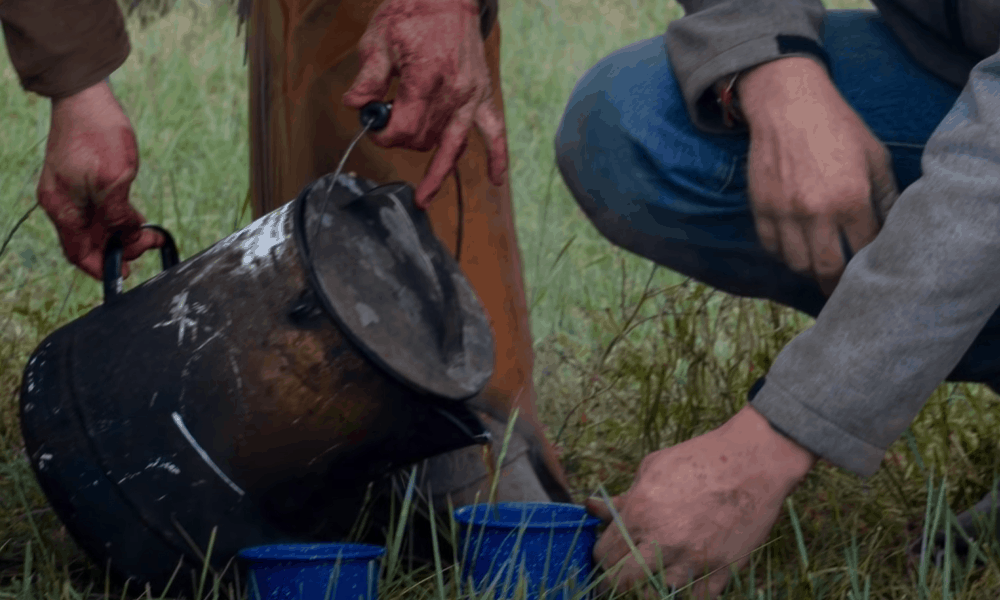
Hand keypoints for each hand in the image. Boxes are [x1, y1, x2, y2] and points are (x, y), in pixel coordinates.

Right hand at [37, 80, 161, 279]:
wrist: (86, 96)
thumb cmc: (97, 133)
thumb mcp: (115, 179)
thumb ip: (119, 214)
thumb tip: (127, 239)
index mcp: (62, 208)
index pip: (79, 253)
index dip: (102, 267)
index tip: (127, 273)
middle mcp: (63, 204)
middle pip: (91, 242)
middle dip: (120, 248)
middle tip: (149, 245)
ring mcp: (71, 193)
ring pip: (99, 227)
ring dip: (123, 234)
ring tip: (149, 233)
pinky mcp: (82, 182)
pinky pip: (101, 211)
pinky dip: (120, 219)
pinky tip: (138, 219)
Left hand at [342, 0, 507, 207]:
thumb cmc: (412, 13)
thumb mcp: (379, 39)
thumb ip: (368, 77)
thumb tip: (355, 105)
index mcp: (425, 78)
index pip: (403, 128)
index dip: (383, 136)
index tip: (372, 129)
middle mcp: (453, 92)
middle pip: (424, 140)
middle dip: (402, 143)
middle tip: (387, 131)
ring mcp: (472, 96)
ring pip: (452, 145)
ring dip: (436, 169)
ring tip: (424, 196)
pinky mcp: (484, 95)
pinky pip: (495, 132)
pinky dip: (498, 157)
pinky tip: (495, 180)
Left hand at [586, 405, 816, 597]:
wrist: (754, 463)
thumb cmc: (699, 459)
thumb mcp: (652, 468)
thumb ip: (622, 497)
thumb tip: (591, 508)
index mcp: (640, 514)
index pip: (603, 555)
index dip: (602, 556)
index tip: (608, 555)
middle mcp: (662, 542)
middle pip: (620, 584)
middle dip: (615, 581)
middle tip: (621, 575)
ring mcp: (693, 561)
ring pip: (656, 595)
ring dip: (651, 587)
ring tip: (655, 573)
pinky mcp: (721, 572)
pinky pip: (695, 599)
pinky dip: (689, 591)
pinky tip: (687, 576)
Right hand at [738, 57, 898, 295]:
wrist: (788, 105)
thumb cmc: (837, 127)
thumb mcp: (874, 156)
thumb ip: (885, 195)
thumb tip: (894, 227)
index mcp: (851, 198)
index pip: (864, 249)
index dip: (869, 263)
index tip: (870, 270)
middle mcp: (816, 211)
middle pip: (827, 268)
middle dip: (836, 284)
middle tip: (841, 290)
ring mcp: (784, 211)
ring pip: (796, 263)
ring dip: (808, 269)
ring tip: (817, 267)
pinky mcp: (761, 207)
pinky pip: (770, 246)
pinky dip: (782, 253)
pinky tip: (793, 248)